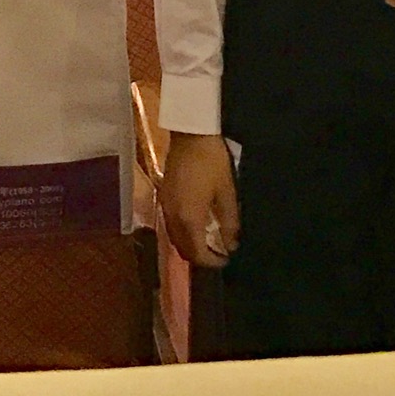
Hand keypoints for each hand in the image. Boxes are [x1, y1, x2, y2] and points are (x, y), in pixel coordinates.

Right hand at [161, 132, 239, 268]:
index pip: (197, 253)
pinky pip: (170, 224)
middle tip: (217, 254)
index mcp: (188, 218)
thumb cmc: (212, 162)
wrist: (191, 133)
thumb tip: (231, 245)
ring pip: (174, 237)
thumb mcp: (227, 192)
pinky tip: (195, 224)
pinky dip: (182, 232)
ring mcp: (165, 205)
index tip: (226, 260)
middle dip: (199, 257)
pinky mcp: (163, 195)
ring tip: (208, 242)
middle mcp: (172, 216)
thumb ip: (229, 222)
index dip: (212, 262)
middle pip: (182, 249)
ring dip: (189, 245)